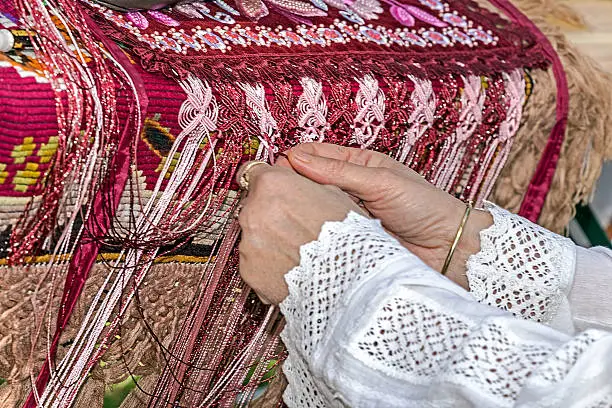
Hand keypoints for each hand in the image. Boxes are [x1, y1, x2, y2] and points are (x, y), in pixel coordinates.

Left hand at [237, 161, 362, 304]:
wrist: (348, 280)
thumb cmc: (346, 237)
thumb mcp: (334, 194)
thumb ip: (305, 184)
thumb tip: (299, 183)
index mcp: (271, 185)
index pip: (254, 172)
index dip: (268, 182)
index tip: (273, 189)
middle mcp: (253, 211)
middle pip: (254, 205)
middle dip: (271, 212)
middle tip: (296, 225)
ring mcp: (248, 242)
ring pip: (254, 235)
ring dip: (270, 240)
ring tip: (299, 251)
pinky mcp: (248, 270)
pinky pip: (255, 262)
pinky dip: (269, 265)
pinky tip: (292, 267)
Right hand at [285, 143, 492, 288]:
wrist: (446, 247)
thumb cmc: (424, 206)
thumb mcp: (381, 181)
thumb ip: (339, 172)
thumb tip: (296, 159)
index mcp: (357, 165)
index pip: (314, 155)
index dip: (292, 160)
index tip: (274, 171)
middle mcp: (347, 189)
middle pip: (307, 182)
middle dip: (290, 186)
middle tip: (273, 194)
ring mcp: (345, 216)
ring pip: (311, 209)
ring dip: (300, 211)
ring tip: (284, 214)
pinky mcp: (346, 240)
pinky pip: (322, 234)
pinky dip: (311, 232)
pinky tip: (301, 233)